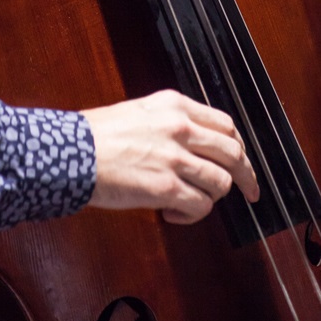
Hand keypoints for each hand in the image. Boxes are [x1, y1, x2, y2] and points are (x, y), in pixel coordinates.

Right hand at [84, 89, 259, 224]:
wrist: (71, 152)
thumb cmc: (96, 134)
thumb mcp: (139, 111)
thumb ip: (170, 122)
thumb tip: (195, 145)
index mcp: (173, 105)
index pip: (225, 124)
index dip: (239, 147)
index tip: (242, 162)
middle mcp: (180, 127)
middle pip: (233, 153)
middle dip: (246, 176)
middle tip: (249, 191)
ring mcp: (175, 158)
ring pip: (221, 183)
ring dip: (212, 197)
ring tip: (191, 200)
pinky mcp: (167, 188)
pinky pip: (201, 207)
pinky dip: (192, 215)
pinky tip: (173, 213)